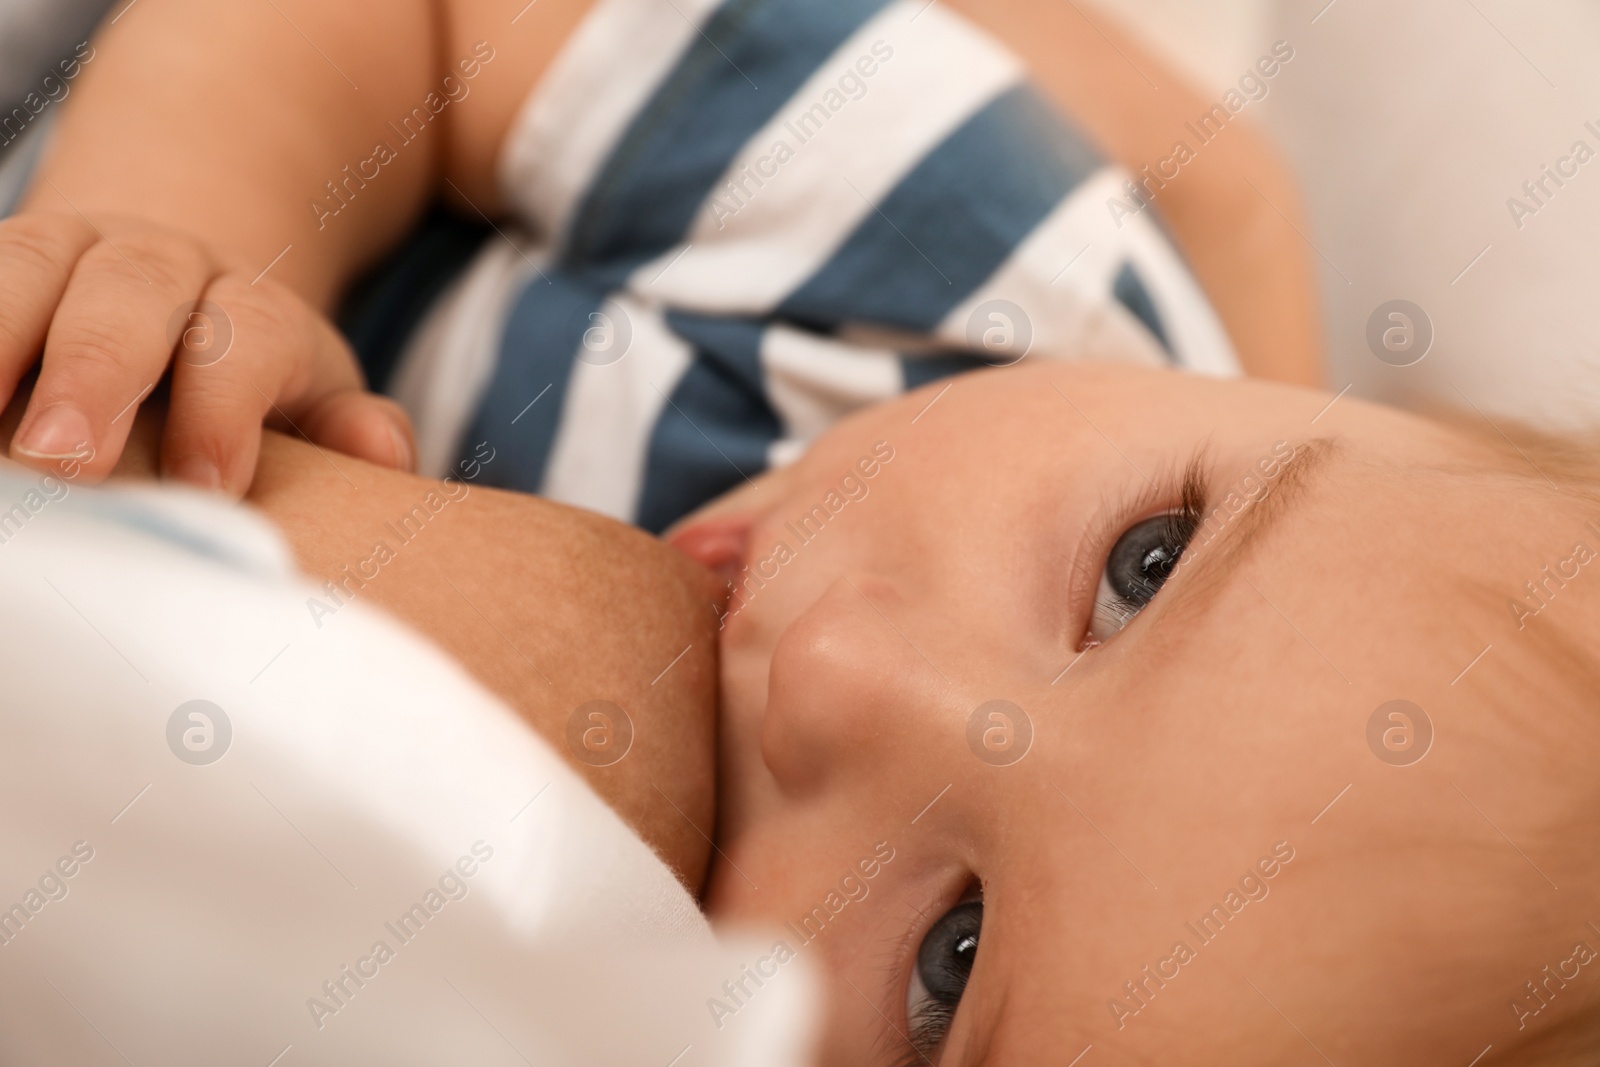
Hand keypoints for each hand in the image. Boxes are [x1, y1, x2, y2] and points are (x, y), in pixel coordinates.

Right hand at [0, 211, 414, 495]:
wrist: (168, 306)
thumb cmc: (244, 389)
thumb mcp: (311, 404)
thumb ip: (350, 428)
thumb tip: (385, 454)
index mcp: (249, 305)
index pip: (250, 337)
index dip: (228, 406)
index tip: (205, 489)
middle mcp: (157, 262)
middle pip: (133, 293)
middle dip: (97, 370)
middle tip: (66, 461)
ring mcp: (63, 250)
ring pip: (26, 267)